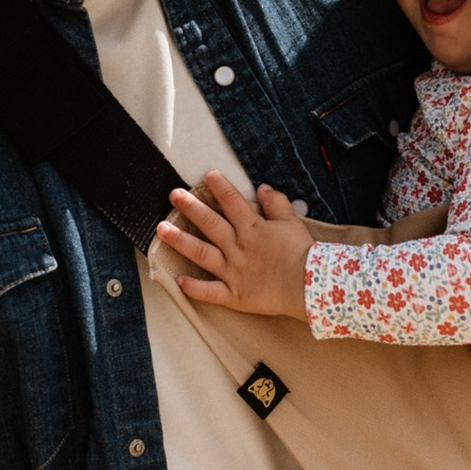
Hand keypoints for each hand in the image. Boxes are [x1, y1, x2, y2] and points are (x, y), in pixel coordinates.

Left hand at [158, 171, 312, 320]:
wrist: (308, 286)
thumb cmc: (303, 254)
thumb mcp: (292, 222)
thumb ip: (276, 204)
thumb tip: (262, 188)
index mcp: (253, 228)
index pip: (232, 202)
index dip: (219, 186)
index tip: (207, 175)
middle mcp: (238, 247)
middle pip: (210, 223)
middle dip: (190, 207)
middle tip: (174, 195)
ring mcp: (233, 271)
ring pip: (201, 253)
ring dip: (180, 241)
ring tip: (162, 230)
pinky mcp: (234, 294)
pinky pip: (210, 291)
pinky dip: (194, 288)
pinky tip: (178, 280)